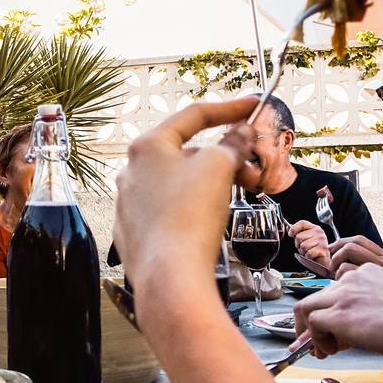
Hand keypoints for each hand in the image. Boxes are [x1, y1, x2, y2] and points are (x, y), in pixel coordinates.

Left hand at [114, 98, 255, 313]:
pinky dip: (191, 209)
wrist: (170, 276)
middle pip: (186, 153)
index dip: (230, 109)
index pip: (193, 116)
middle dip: (223, 158)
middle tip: (252, 170)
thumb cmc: (190, 215)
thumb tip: (241, 133)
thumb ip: (232, 143)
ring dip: (210, 184)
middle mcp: (131, 171)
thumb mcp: (219, 167)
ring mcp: (129, 203)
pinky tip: (208, 223)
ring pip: (178, 183)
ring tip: (235, 199)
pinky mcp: (133, 232)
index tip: (254, 106)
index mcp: (147, 147)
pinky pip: (168, 211)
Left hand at [288, 220, 331, 269]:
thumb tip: (288, 227)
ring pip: (303, 246)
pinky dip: (308, 257)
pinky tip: (313, 256)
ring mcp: (322, 241)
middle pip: (299, 236)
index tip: (290, 234)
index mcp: (315, 228)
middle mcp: (319, 233)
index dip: (294, 228)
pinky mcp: (323, 249)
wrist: (323, 262)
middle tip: (305, 248)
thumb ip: (297, 233)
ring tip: (309, 252)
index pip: (302, 223)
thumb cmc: (313, 250)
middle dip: (298, 245)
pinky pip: (308, 253)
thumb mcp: (304, 240)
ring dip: (303, 252)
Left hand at [292, 264, 382, 360]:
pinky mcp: (339, 314)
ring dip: (310, 332)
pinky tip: (332, 351)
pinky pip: (312, 323)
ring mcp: (343, 295)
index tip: (333, 332)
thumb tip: (345, 335)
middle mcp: (350, 280)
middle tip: (321, 346)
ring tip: (323, 350)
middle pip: (315, 299)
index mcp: (366, 274)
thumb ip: (366, 312)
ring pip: (306, 308)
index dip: (329, 313)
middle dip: (313, 324)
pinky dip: (316, 340)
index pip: (334, 292)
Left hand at [328, 235, 382, 279]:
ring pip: (347, 252)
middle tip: (332, 267)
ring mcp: (379, 270)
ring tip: (337, 279)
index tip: (331, 250)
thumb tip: (342, 263)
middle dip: (335, 255)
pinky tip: (342, 288)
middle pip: (350, 245)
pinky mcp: (371, 281)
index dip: (341, 243)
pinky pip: (345, 269)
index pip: (359, 240)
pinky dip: (337, 277)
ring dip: (336, 266)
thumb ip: (367, 269)